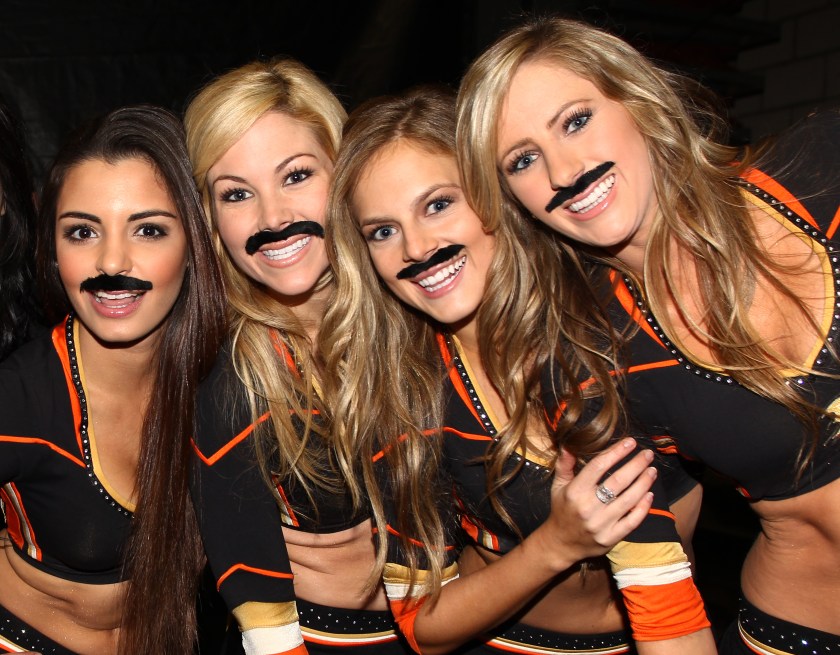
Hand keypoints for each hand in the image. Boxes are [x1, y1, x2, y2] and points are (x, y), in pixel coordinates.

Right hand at [530, 438, 655, 570]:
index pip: (598, 466)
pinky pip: (632, 521)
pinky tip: (649, 494)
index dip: (616, 452)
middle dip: (636, 465)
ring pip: (629, 500)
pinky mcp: (611, 538)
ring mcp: (601, 524)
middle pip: (618, 481)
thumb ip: (565, 464)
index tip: (630, 442)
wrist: (561, 543)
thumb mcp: (558, 486)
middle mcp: (588, 507)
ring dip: (644, 483)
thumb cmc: (562, 509)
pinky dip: (643, 507)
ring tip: (652, 471)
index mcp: (575, 491)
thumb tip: (569, 444)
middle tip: (648, 454)